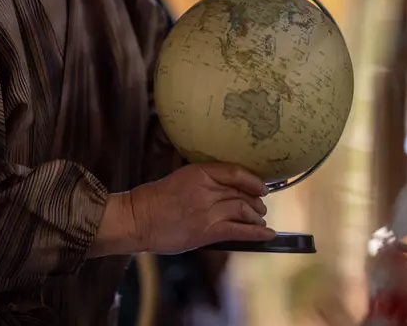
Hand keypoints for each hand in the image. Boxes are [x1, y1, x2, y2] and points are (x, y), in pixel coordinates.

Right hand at [129, 163, 275, 253]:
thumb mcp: (181, 179)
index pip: (235, 172)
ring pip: (242, 209)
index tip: (261, 186)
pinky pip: (239, 230)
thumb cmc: (155, 200)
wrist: (138, 219)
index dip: (252, 180)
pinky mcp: (206, 231)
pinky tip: (268, 234)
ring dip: (256, 215)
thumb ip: (204, 182)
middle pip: (241, 192)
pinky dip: (257, 232)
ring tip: (260, 219)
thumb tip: (227, 189)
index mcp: (199, 172)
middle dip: (255, 200)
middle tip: (261, 206)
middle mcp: (206, 189)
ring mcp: (207, 211)